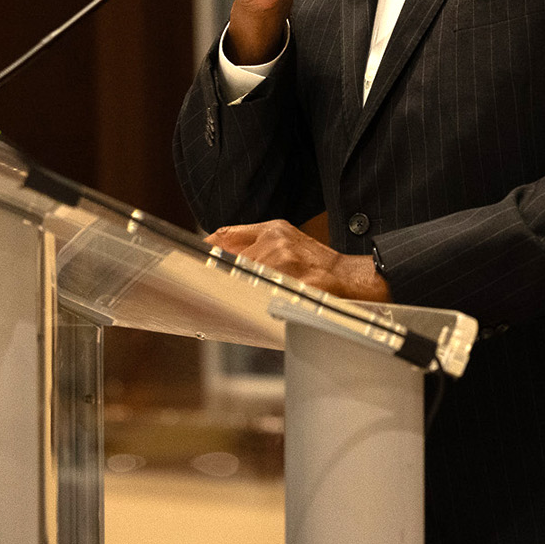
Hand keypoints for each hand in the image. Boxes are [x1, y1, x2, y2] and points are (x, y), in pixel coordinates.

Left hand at [206, 219, 391, 302]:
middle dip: (220, 281)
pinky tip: (260, 313)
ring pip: (245, 284)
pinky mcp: (299, 286)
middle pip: (230, 265)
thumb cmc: (316, 263)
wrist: (353, 279)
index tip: (190, 267)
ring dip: (240, 298)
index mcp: (273, 230)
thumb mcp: (284, 239)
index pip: (225, 237)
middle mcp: (278, 243)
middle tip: (206, 297)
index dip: (205, 253)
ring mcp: (289, 265)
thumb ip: (249, 241)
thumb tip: (212, 250)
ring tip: (240, 308)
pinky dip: (259, 308)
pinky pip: (267, 300)